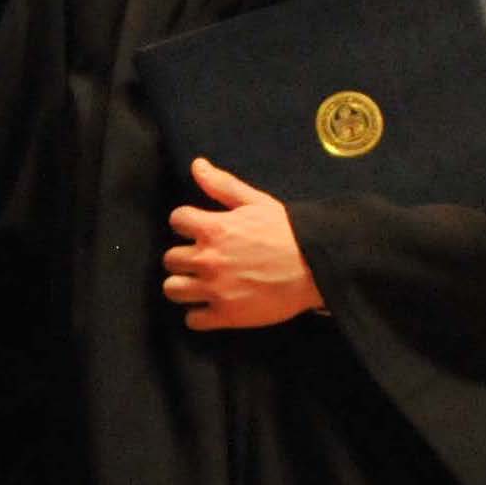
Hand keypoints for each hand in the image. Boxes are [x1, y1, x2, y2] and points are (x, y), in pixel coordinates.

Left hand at [162, 157, 324, 330]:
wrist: (316, 267)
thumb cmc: (288, 232)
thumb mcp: (255, 202)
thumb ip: (222, 185)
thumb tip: (196, 164)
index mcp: (214, 229)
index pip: (176, 220)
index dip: (185, 223)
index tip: (196, 228)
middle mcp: (208, 259)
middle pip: (170, 258)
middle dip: (182, 257)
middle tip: (200, 259)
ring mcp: (215, 289)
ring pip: (173, 289)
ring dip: (183, 285)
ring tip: (198, 284)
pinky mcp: (226, 315)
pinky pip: (193, 320)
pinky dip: (199, 315)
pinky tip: (211, 306)